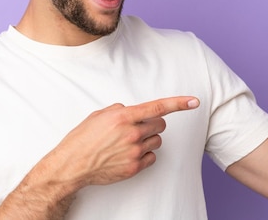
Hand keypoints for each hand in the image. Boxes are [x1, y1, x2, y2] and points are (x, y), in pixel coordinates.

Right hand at [46, 96, 199, 188]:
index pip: (158, 107)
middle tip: (139, 126)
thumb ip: (120, 110)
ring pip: (157, 141)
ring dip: (149, 138)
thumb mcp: (99, 115)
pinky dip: (145, 154)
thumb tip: (132, 111)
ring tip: (129, 142)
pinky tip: (130, 153)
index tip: (194, 101)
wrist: (72, 165)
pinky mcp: (134, 167)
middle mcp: (131, 133)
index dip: (179, 103)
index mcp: (123, 116)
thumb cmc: (82, 139)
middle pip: (160, 124)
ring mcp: (134, 151)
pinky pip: (152, 157)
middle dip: (154, 123)